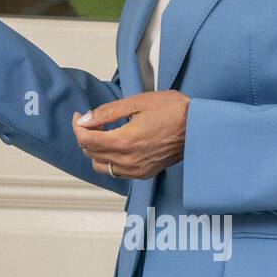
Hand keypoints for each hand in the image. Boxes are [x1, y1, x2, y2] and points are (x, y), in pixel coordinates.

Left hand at [71, 91, 190, 179]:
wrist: (199, 127)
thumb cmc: (173, 110)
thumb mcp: (137, 103)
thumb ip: (107, 112)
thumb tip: (85, 119)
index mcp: (125, 142)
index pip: (86, 140)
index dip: (77, 126)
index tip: (79, 116)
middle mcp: (129, 161)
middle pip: (90, 153)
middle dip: (85, 136)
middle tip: (90, 121)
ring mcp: (137, 170)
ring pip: (101, 166)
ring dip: (95, 150)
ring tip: (102, 133)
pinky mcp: (145, 173)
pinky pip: (116, 172)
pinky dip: (108, 160)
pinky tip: (115, 145)